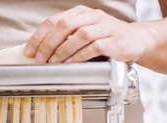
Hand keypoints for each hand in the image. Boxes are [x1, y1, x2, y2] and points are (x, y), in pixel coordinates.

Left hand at [24, 5, 154, 64]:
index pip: (54, 21)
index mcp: (81, 13)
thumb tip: (40, 53)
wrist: (137, 41)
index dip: (39, 37)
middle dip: (48, 44)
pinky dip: (80, 56)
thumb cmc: (106, 39)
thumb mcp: (84, 34)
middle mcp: (93, 16)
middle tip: (39, 59)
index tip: (29, 51)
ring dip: (63, 50)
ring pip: (80, 35)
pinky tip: (72, 64)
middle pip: (64, 25)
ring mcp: (105, 27)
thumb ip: (66, 39)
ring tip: (54, 63)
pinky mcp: (115, 41)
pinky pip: (94, 47)